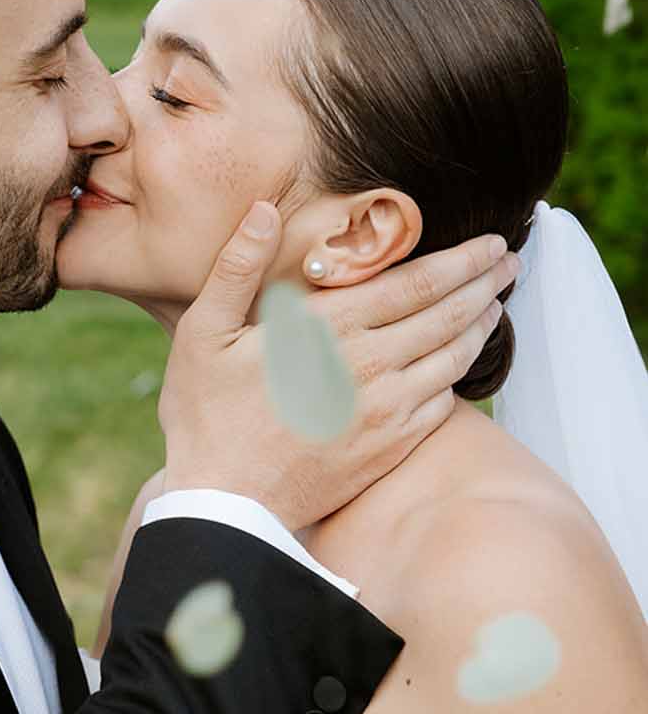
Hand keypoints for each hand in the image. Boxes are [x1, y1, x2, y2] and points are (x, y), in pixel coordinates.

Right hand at [160, 202, 517, 531]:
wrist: (225, 502)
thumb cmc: (206, 415)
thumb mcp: (203, 332)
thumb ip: (237, 267)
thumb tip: (263, 210)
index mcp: (328, 328)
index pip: (416, 282)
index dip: (462, 260)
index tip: (490, 242)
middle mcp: (368, 364)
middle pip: (447, 313)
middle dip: (484, 282)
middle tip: (509, 261)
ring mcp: (386, 409)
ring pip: (453, 357)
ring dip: (481, 324)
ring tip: (495, 302)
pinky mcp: (391, 447)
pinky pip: (443, 402)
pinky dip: (460, 374)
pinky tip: (462, 361)